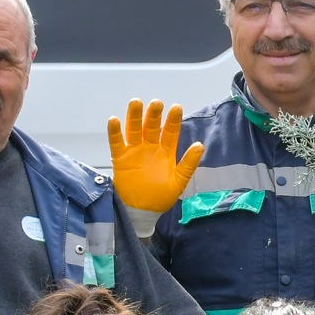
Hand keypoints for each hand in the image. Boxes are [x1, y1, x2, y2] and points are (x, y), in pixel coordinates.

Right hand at [107, 97, 204, 215]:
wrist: (142, 211)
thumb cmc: (161, 196)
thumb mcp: (179, 181)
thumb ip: (188, 163)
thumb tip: (200, 145)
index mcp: (165, 151)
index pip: (170, 132)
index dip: (173, 120)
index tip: (176, 108)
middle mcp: (149, 147)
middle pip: (151, 126)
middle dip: (153, 114)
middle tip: (156, 103)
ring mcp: (134, 151)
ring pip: (133, 129)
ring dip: (134, 116)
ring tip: (136, 103)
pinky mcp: (120, 158)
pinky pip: (117, 143)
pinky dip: (115, 132)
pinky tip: (114, 120)